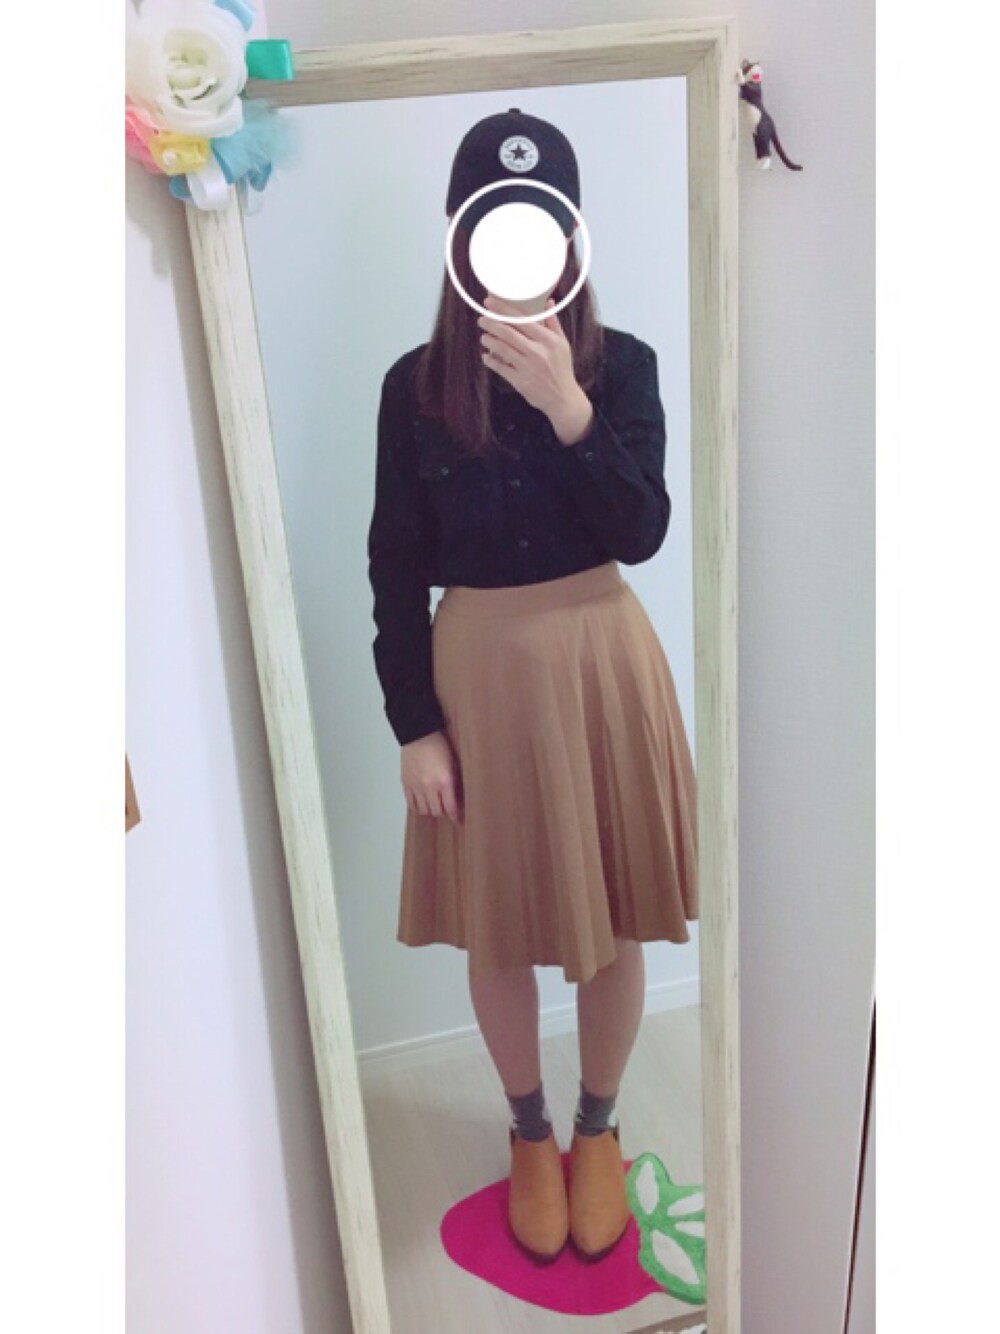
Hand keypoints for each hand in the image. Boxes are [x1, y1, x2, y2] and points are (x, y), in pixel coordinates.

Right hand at [401, 730, 462, 823]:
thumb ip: (454, 782)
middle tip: (447, 810)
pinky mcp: (405, 783)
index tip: (458, 820)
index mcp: (444, 781)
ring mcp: (416, 786)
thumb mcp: (453, 763)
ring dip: (430, 810)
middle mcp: (429, 787)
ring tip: (434, 806)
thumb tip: (456, 798)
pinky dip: (417, 807)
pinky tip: (422, 803)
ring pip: (424, 810)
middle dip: (444, 813)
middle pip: (437, 811)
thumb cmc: (440, 745)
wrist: (418, 734)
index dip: (455, 816)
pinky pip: (411, 803)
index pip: (450, 807)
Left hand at [478, 293, 587, 425]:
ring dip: (489, 341)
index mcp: (547, 340)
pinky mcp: (520, 381)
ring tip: (484, 337)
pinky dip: (491, 361)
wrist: (563, 398)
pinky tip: (486, 356)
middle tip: (482, 320)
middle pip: (508, 333)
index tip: (489, 302)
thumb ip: (553, 322)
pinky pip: (500, 368)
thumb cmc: (562, 368)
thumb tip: (548, 301)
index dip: (503, 310)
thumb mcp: (562, 344)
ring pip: (502, 349)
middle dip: (491, 324)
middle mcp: (537, 352)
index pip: (522, 319)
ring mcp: (527, 367)